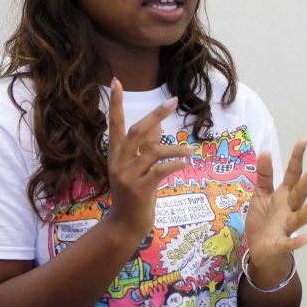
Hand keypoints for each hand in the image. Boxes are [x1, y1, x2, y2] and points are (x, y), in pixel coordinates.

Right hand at [105, 79, 192, 239]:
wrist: (125, 225)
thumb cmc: (134, 194)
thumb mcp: (137, 168)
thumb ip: (146, 147)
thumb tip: (158, 124)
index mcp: (116, 154)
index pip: (114, 123)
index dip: (116, 103)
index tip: (116, 81)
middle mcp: (118, 162)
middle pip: (136, 131)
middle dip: (156, 114)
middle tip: (173, 100)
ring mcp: (127, 176)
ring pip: (152, 152)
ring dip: (175, 148)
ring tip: (191, 148)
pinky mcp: (139, 190)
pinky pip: (160, 172)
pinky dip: (175, 165)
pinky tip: (186, 163)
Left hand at [243, 139, 306, 285]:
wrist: (260, 251)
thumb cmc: (264, 221)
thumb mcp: (260, 194)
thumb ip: (264, 175)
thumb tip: (265, 151)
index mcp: (284, 195)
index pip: (292, 173)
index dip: (297, 157)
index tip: (304, 140)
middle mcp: (289, 208)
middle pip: (301, 191)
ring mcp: (287, 226)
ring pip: (301, 215)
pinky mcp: (281, 243)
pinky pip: (290, 242)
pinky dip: (298, 241)